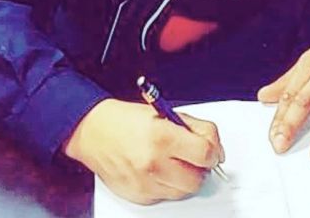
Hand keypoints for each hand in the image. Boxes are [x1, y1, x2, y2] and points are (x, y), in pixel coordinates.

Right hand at [61, 98, 224, 204]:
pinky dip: (168, 185)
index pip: (204, 154)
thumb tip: (215, 147)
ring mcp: (145, 184)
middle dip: (200, 167)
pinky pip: (165, 196)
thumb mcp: (166, 112)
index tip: (212, 149)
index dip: (214, 151)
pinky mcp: (138, 197)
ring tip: (173, 160)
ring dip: (184, 178)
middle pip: (197, 179)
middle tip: (193, 156)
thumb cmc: (128, 119)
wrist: (94, 132)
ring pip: (183, 192)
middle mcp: (153, 164)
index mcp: (162, 137)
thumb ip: (195, 128)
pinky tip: (158, 169)